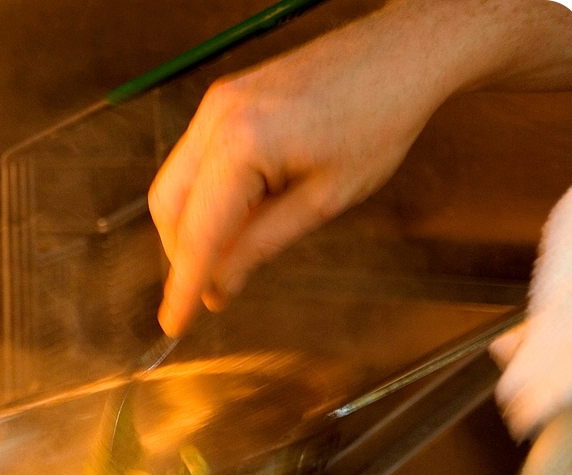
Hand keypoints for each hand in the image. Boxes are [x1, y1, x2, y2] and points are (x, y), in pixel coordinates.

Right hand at [149, 0, 571, 336]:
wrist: (402, 53)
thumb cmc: (380, 119)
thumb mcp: (324, 200)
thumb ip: (261, 244)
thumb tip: (220, 286)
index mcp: (242, 143)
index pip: (197, 232)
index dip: (183, 284)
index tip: (173, 324)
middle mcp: (216, 118)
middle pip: (168, 208)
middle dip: (183, 255)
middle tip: (214, 291)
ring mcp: (214, 104)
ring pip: (174, 185)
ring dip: (191, 227)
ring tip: (233, 254)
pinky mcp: (222, 100)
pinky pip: (192, 161)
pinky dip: (204, 198)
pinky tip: (238, 215)